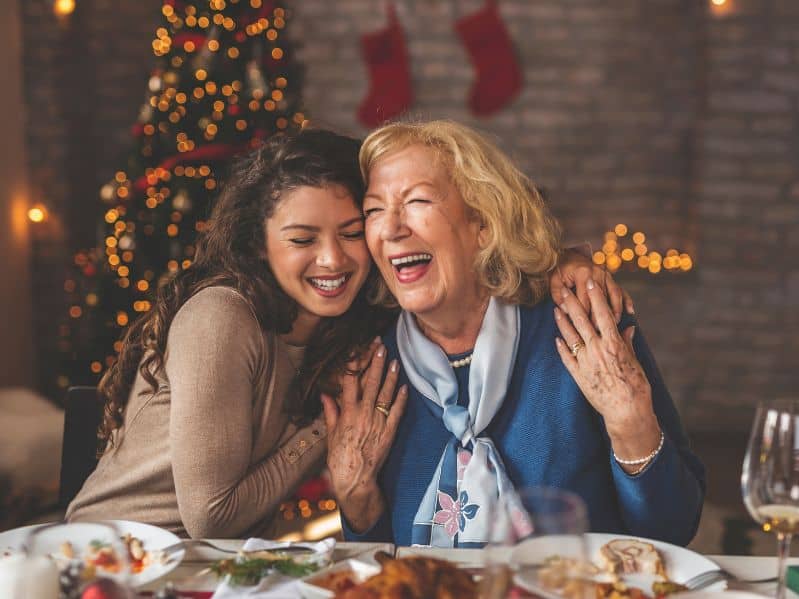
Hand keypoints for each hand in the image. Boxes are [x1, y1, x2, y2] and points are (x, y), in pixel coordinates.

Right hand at [321, 340, 407, 532]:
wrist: (355, 479)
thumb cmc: (340, 457)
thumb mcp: (332, 433)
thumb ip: (331, 412)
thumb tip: (325, 394)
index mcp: (347, 413)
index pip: (351, 382)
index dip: (355, 364)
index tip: (358, 350)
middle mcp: (363, 414)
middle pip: (371, 383)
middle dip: (376, 363)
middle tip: (380, 347)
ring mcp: (378, 422)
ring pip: (386, 394)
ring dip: (391, 376)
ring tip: (394, 361)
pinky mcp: (390, 432)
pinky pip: (397, 412)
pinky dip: (401, 399)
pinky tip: (405, 386)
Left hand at [550, 248, 633, 322]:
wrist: (570, 254)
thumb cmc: (560, 270)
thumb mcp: (554, 281)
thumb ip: (558, 296)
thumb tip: (566, 310)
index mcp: (582, 274)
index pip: (585, 300)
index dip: (584, 315)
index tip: (584, 329)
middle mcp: (597, 273)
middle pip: (601, 300)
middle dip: (600, 317)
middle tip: (598, 332)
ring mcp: (606, 275)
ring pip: (614, 295)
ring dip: (615, 311)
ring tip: (615, 324)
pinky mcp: (611, 278)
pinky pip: (621, 290)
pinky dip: (626, 300)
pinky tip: (630, 311)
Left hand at [553, 280, 659, 470]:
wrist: (627, 411)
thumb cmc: (636, 386)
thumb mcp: (635, 361)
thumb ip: (628, 342)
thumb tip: (628, 327)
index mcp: (614, 343)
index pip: (602, 314)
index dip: (596, 296)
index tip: (591, 282)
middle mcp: (598, 349)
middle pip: (581, 320)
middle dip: (572, 302)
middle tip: (563, 289)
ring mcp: (586, 362)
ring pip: (570, 336)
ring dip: (562, 321)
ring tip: (555, 309)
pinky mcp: (578, 375)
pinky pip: (567, 357)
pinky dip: (561, 346)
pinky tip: (556, 337)